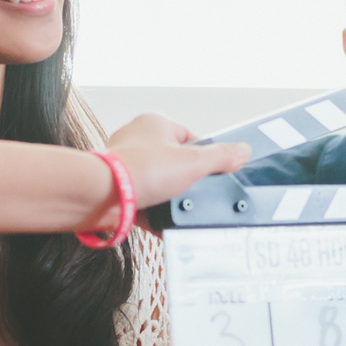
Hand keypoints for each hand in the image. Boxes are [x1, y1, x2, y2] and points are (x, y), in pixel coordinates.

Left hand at [105, 114, 249, 212]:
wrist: (103, 195)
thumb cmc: (140, 169)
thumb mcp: (194, 163)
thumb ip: (222, 157)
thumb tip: (243, 151)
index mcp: (155, 123)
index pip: (190, 138)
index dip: (203, 158)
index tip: (209, 173)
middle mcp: (137, 140)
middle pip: (174, 164)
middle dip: (184, 183)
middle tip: (188, 193)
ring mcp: (126, 164)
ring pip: (158, 185)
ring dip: (167, 200)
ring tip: (171, 207)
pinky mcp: (118, 187)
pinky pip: (143, 201)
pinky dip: (153, 214)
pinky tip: (160, 222)